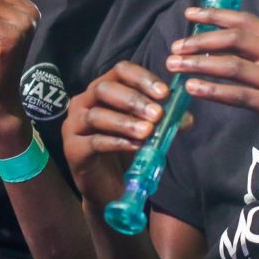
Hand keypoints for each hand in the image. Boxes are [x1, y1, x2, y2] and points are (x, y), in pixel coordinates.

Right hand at [62, 61, 169, 208]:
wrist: (108, 187)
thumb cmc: (126, 152)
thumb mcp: (147, 132)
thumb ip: (164, 122)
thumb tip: (186, 117)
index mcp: (102, 89)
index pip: (120, 71)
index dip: (142, 78)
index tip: (164, 93)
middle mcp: (83, 101)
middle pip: (104, 89)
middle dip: (133, 100)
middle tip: (157, 114)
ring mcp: (73, 125)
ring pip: (96, 115)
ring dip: (125, 122)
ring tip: (147, 132)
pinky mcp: (72, 149)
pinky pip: (93, 141)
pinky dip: (116, 142)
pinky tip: (134, 146)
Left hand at [167, 6, 258, 190]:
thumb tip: (217, 40)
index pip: (247, 21)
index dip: (215, 15)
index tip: (189, 13)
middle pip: (236, 39)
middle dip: (200, 40)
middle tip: (175, 47)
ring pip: (232, 65)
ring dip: (198, 64)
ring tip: (174, 66)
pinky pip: (238, 95)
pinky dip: (211, 90)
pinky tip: (192, 88)